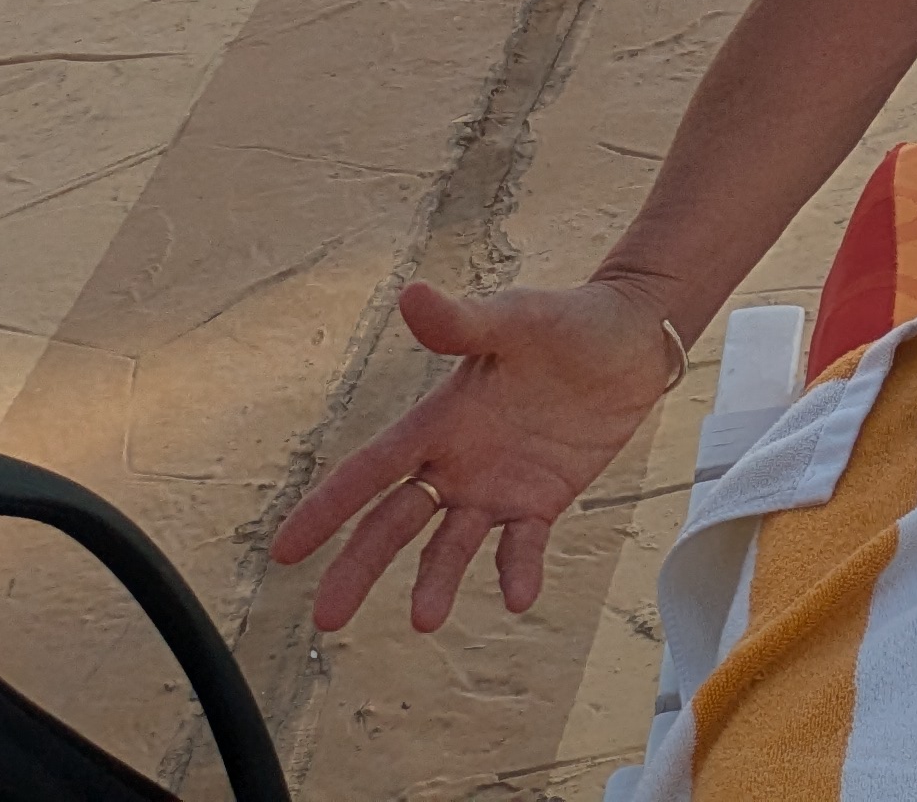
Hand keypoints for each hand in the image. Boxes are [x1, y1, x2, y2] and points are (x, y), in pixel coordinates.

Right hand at [268, 277, 686, 633]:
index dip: (326, 509)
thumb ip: (463, 322)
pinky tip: (518, 597)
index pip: (369, 470)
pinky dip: (517, 570)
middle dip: (358, 566)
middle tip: (327, 617)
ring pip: (452, 545)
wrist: (633, 336)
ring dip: (437, 580)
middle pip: (395, 522)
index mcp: (438, 420)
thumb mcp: (514, 318)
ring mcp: (497, 486)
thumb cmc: (566, 319)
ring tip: (425, 619)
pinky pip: (522, 545)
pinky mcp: (542, 500)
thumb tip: (412, 296)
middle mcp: (457, 462)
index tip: (284, 551)